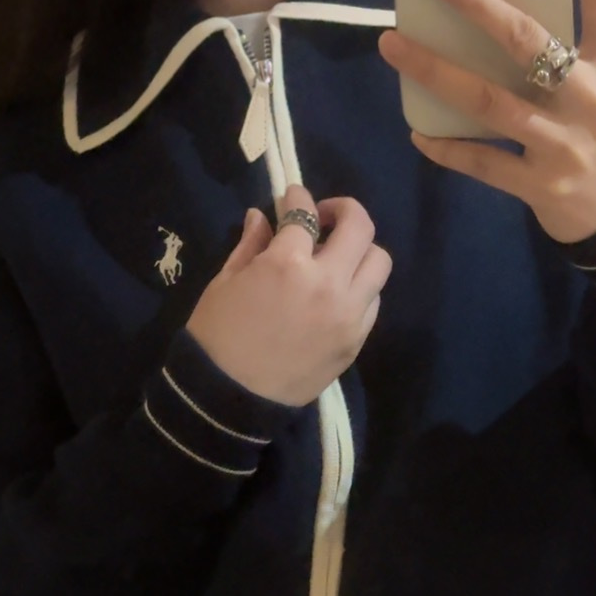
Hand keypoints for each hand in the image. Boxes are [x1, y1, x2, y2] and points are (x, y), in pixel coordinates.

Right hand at [186, 185, 392, 405]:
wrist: (229, 399)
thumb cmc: (217, 337)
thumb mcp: (224, 283)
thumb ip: (251, 245)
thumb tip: (262, 217)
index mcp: (288, 263)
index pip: (305, 213)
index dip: (298, 197)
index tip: (292, 197)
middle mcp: (328, 282)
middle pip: (360, 227)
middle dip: (344, 211)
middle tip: (325, 218)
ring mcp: (348, 314)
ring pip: (378, 262)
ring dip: (360, 251)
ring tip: (337, 258)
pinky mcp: (356, 340)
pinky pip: (373, 301)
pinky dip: (361, 287)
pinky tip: (338, 292)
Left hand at [378, 0, 595, 244]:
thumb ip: (580, 47)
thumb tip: (509, 1)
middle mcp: (592, 98)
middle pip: (527, 40)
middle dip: (475, 3)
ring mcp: (564, 144)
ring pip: (488, 101)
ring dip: (434, 71)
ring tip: (392, 45)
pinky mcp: (540, 184)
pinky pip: (482, 162)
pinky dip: (447, 147)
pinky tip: (417, 130)